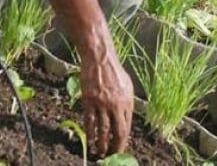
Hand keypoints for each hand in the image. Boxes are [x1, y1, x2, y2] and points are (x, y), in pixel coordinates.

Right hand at [80, 39, 133, 156]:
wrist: (100, 60)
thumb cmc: (114, 72)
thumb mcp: (127, 87)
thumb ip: (127, 103)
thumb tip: (127, 119)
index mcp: (127, 102)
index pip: (127, 127)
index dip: (124, 140)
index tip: (121, 149)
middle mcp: (116, 105)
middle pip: (117, 131)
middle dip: (116, 147)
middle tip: (112, 156)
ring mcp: (102, 104)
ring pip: (103, 130)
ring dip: (102, 144)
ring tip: (101, 152)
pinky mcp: (89, 101)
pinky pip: (90, 122)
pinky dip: (90, 133)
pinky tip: (90, 140)